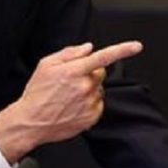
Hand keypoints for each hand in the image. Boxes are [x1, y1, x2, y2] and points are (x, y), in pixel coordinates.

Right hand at [0, 41, 141, 161]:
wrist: (31, 121)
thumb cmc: (36, 93)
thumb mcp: (46, 65)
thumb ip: (69, 53)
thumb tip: (88, 48)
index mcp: (74, 71)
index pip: (103, 57)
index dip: (122, 50)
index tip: (136, 46)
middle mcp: (85, 87)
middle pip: (100, 73)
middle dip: (90, 73)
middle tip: (72, 81)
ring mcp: (89, 103)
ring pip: (99, 89)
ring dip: (89, 90)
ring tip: (68, 97)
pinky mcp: (91, 117)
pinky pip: (98, 104)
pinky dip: (89, 104)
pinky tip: (73, 106)